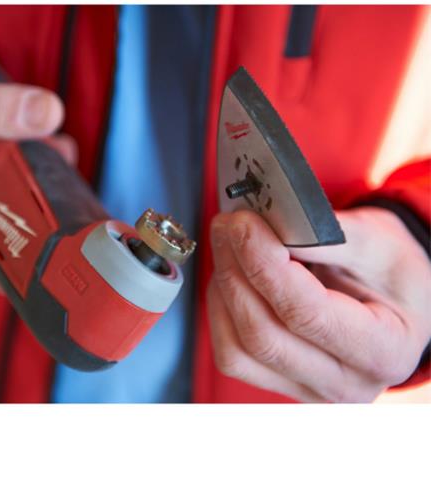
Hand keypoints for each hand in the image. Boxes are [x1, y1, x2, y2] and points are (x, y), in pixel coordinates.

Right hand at [0, 58, 72, 290]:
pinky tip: (14, 151)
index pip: (8, 267)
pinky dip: (5, 183)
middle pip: (12, 241)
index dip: (50, 247)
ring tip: (41, 148)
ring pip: (1, 222)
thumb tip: (48, 113)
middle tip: (58, 159)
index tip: (77, 220)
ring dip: (27, 188)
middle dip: (44, 203)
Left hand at [209, 207, 430, 401]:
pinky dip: (220, 310)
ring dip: (222, 289)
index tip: (244, 224)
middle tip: (227, 225)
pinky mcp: (278, 381)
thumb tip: (270, 230)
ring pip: (238, 351)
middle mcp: (345, 383)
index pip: (307, 313)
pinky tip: (229, 276)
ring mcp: (307, 388)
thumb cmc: (389, 273)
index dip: (265, 265)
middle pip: (264, 335)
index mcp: (383, 350)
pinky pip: (232, 354)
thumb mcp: (375, 243)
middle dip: (235, 271)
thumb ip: (324, 238)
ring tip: (226, 245)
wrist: (391, 301)